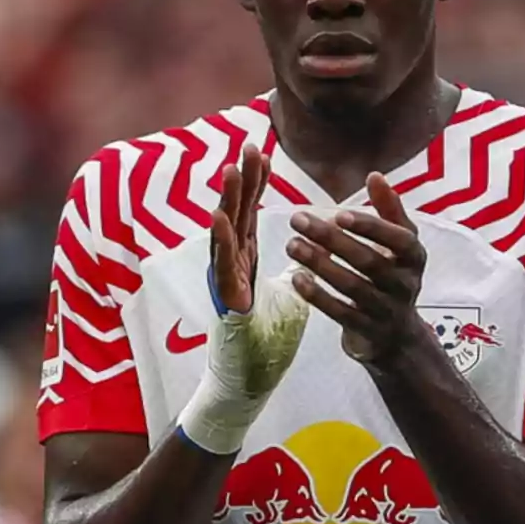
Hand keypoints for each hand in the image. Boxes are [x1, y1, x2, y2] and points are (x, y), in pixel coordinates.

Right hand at [180, 144, 310, 454]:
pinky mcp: (225, 301)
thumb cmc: (263, 339)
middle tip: (249, 145)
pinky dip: (221, 241)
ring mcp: (225, 281)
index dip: (254, 182)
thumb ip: (288, 270)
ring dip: (227, 201)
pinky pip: (223, 266)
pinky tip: (221, 218)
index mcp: (247, 260)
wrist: (247, 378)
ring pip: (225, 233)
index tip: (260, 151)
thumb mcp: (284, 294)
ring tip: (231, 171)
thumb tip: (303, 252)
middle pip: (237, 213)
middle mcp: (233, 265)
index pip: (251, 212)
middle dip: (242, 180)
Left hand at [286, 172, 428, 365]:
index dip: (369, 226)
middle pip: (368, 261)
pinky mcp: (367, 331)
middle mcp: (405, 284)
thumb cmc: (392, 276)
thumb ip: (388, 210)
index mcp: (414, 257)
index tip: (338, 212)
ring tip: (291, 245)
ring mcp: (387, 310)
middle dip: (331, 239)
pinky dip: (318, 296)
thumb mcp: (399, 244)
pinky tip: (296, 278)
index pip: (398, 239)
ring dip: (319, 264)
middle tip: (298, 220)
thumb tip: (375, 175)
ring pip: (352, 286)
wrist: (397, 335)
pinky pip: (340, 313)